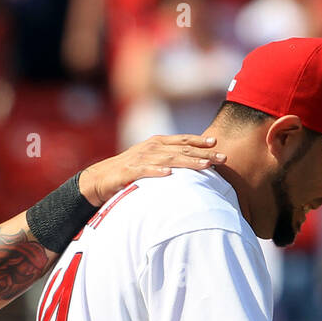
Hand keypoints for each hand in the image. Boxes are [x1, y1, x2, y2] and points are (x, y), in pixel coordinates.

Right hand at [78, 135, 225, 205]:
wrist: (99, 180)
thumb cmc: (127, 173)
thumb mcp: (149, 162)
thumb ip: (167, 160)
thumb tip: (189, 165)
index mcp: (156, 144)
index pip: (182, 140)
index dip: (199, 140)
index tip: (216, 143)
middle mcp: (151, 148)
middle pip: (182, 149)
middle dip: (203, 153)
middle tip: (222, 158)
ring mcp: (140, 159)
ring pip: (169, 159)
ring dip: (188, 162)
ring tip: (205, 166)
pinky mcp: (129, 172)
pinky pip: (145, 171)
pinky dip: (157, 172)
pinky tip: (169, 175)